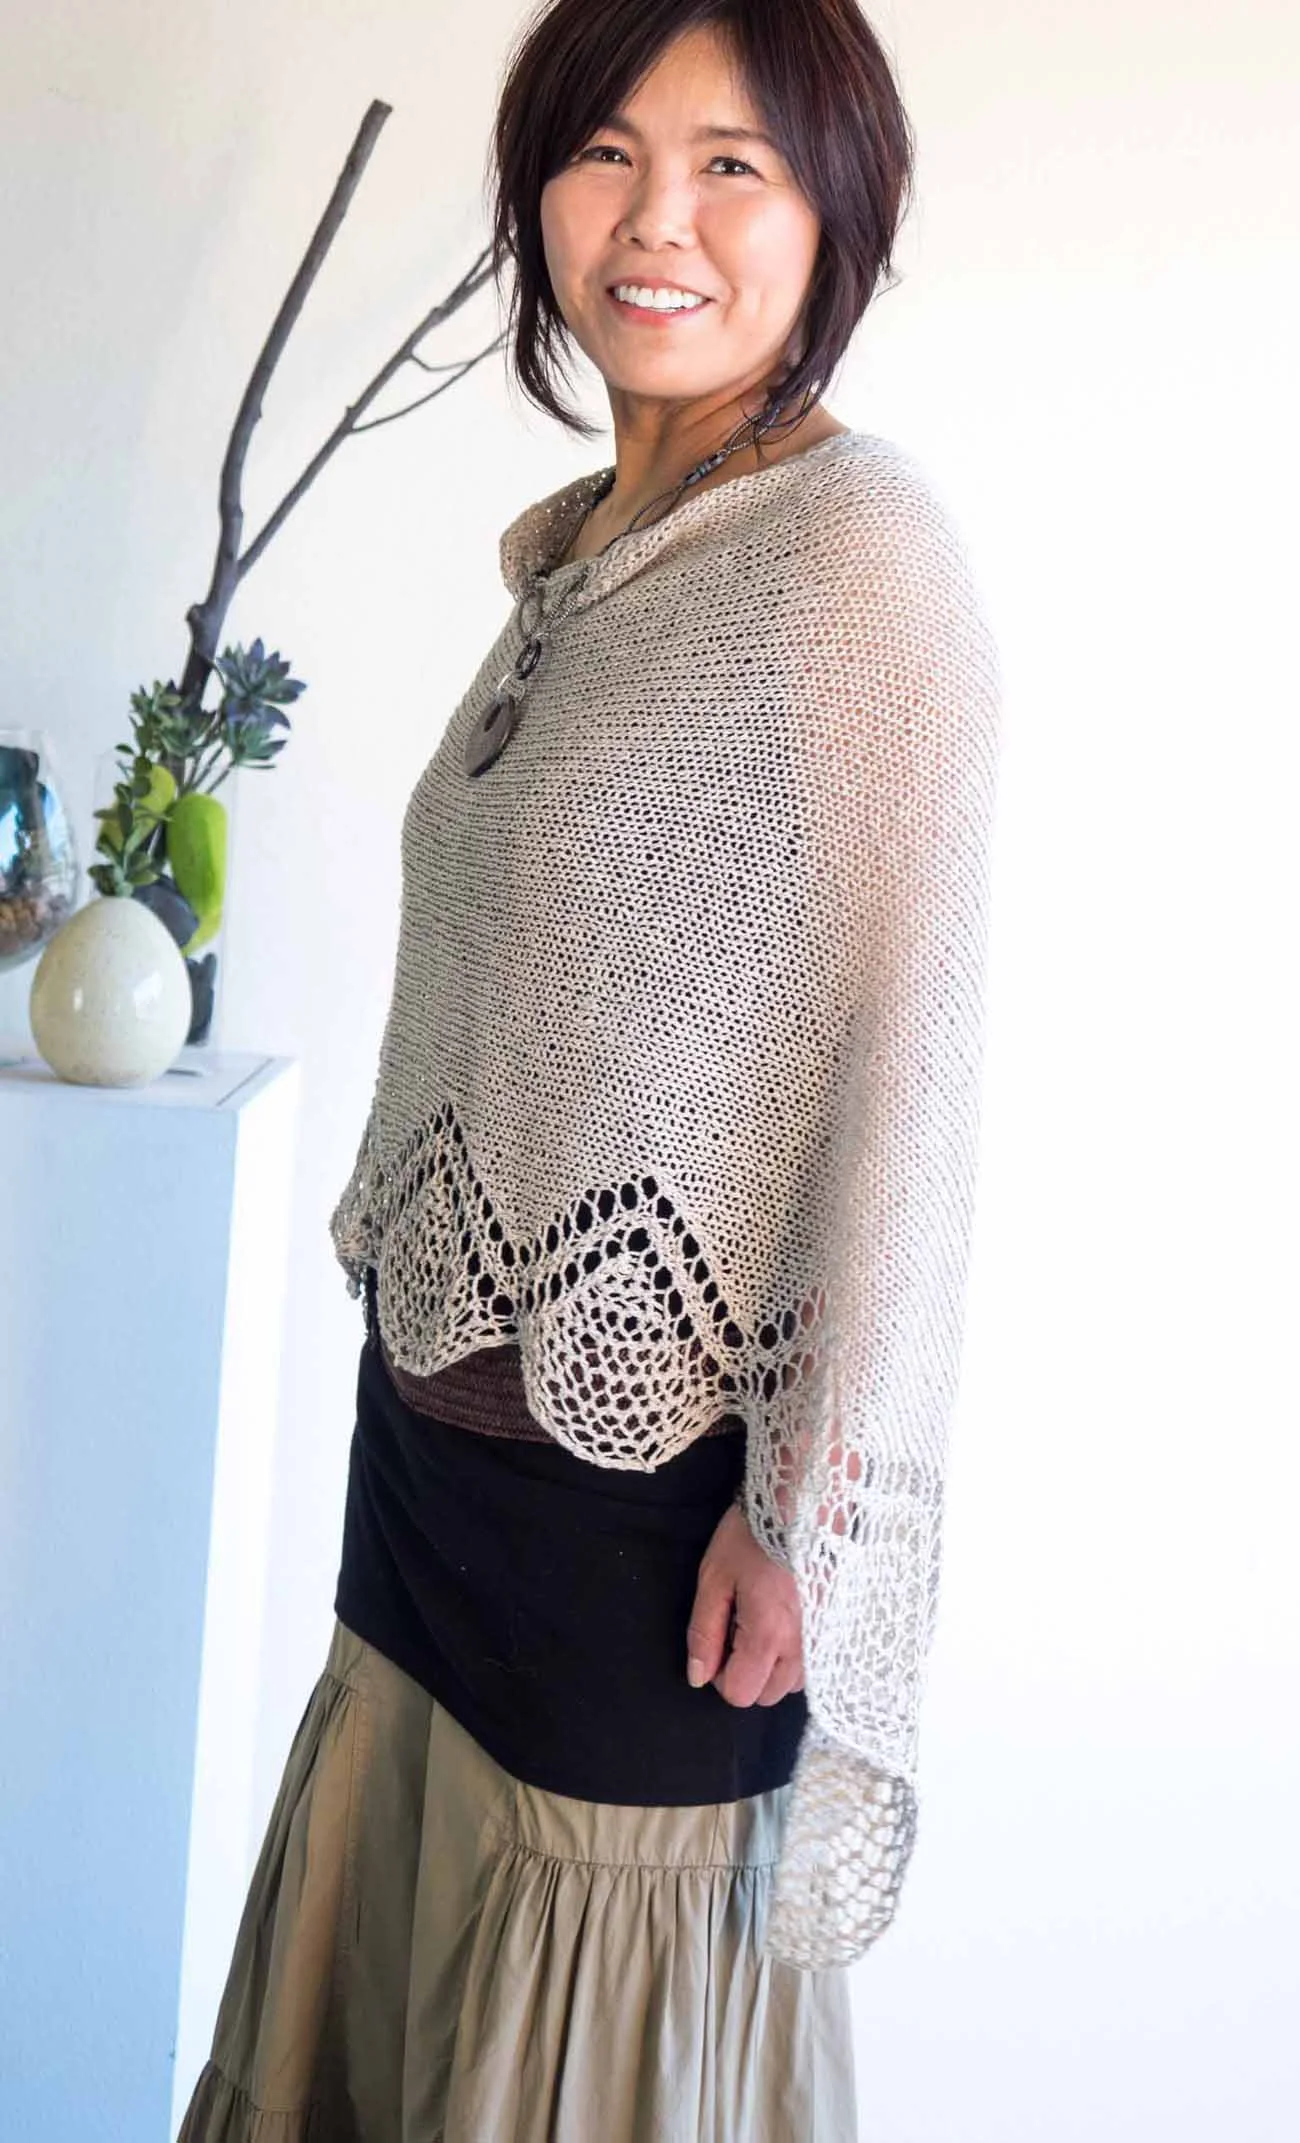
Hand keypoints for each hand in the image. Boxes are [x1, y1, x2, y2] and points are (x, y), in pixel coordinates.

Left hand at [685, 1501, 805, 1706]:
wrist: (806, 1499)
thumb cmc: (754, 1534)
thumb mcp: (714, 1577)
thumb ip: (704, 1632)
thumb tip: (698, 1676)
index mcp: (768, 1637)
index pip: (740, 1694)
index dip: (719, 1673)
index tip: (719, 1637)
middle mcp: (803, 1647)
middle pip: (768, 1694)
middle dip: (747, 1672)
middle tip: (739, 1625)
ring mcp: (825, 1637)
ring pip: (793, 1682)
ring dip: (773, 1665)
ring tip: (763, 1617)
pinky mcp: (837, 1623)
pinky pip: (813, 1660)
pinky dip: (796, 1651)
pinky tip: (785, 1614)